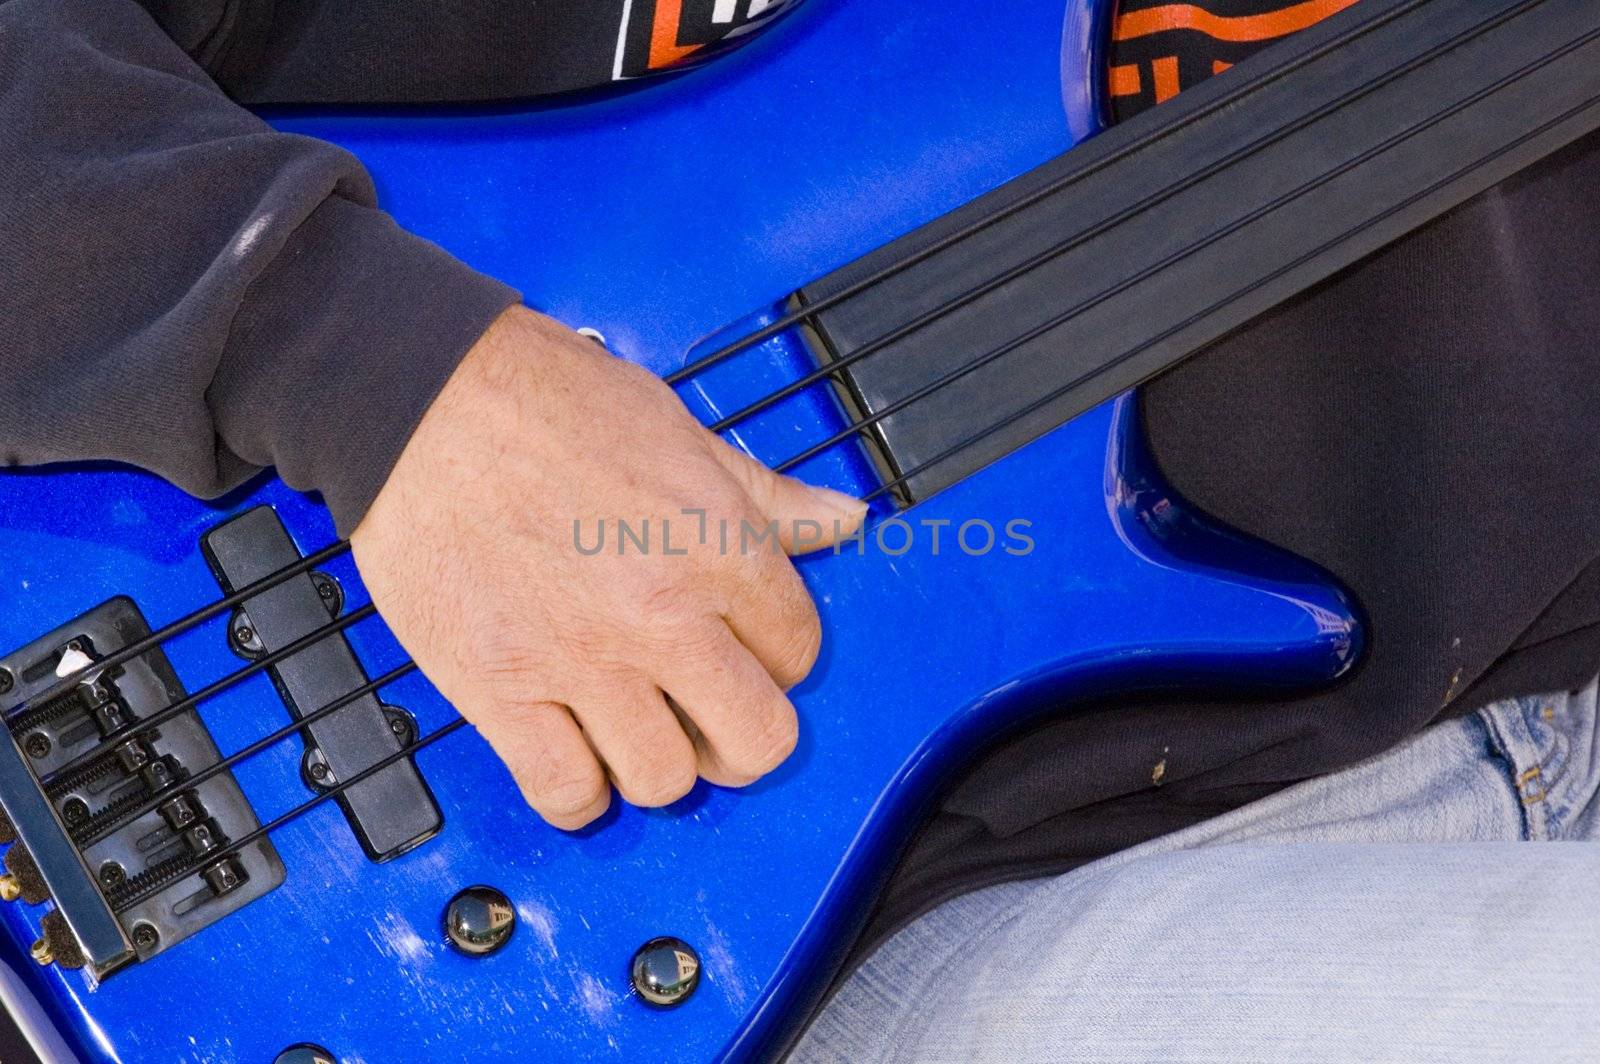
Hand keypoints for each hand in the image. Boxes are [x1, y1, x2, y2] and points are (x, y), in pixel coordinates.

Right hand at [351, 306, 865, 828]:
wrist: (421, 398)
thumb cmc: (543, 399)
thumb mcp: (682, 430)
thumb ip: (766, 495)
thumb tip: (840, 519)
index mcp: (718, 547)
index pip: (799, 652)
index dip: (779, 659)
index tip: (749, 655)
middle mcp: (663, 614)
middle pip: (756, 738)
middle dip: (742, 739)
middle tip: (711, 719)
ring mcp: (583, 660)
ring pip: (665, 779)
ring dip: (657, 767)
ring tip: (635, 733)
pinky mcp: (502, 689)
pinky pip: (566, 791)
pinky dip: (577, 795)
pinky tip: (575, 761)